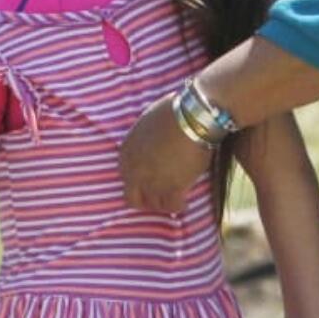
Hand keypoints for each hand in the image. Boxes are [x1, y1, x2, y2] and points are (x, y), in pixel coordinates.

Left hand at [119, 96, 212, 213]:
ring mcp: (151, 182)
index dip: (138, 182)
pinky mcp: (172, 188)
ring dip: (163, 204)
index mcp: (126, 153)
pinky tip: (185, 203)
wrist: (192, 117)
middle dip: (145, 201)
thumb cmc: (173, 111)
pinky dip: (179, 206)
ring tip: (174, 201)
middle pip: (133, 198)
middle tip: (159, 199)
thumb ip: (144, 138)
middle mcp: (134, 171)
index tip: (150, 183)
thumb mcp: (147, 122)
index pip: (125, 177)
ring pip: (154, 205)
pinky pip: (173, 206)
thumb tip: (154, 140)